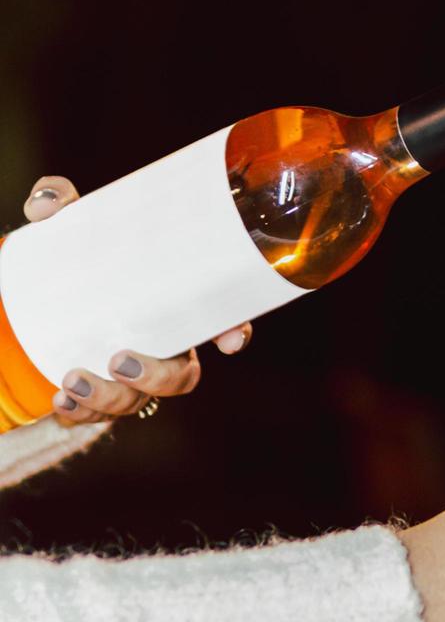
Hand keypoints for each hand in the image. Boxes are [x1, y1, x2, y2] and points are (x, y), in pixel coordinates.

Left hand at [23, 176, 253, 423]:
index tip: (229, 342)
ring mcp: (131, 376)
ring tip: (71, 382)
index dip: (234, 333)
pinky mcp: (98, 394)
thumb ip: (59, 207)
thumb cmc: (73, 258)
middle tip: (120, 361)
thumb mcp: (68, 230)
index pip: (221, 321)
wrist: (33, 298)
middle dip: (158, 377)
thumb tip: (49, 204)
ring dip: (110, 399)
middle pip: (183, 377)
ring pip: (140, 403)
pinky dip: (82, 415)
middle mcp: (162, 347)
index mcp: (173, 306)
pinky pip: (100, 417)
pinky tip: (61, 402)